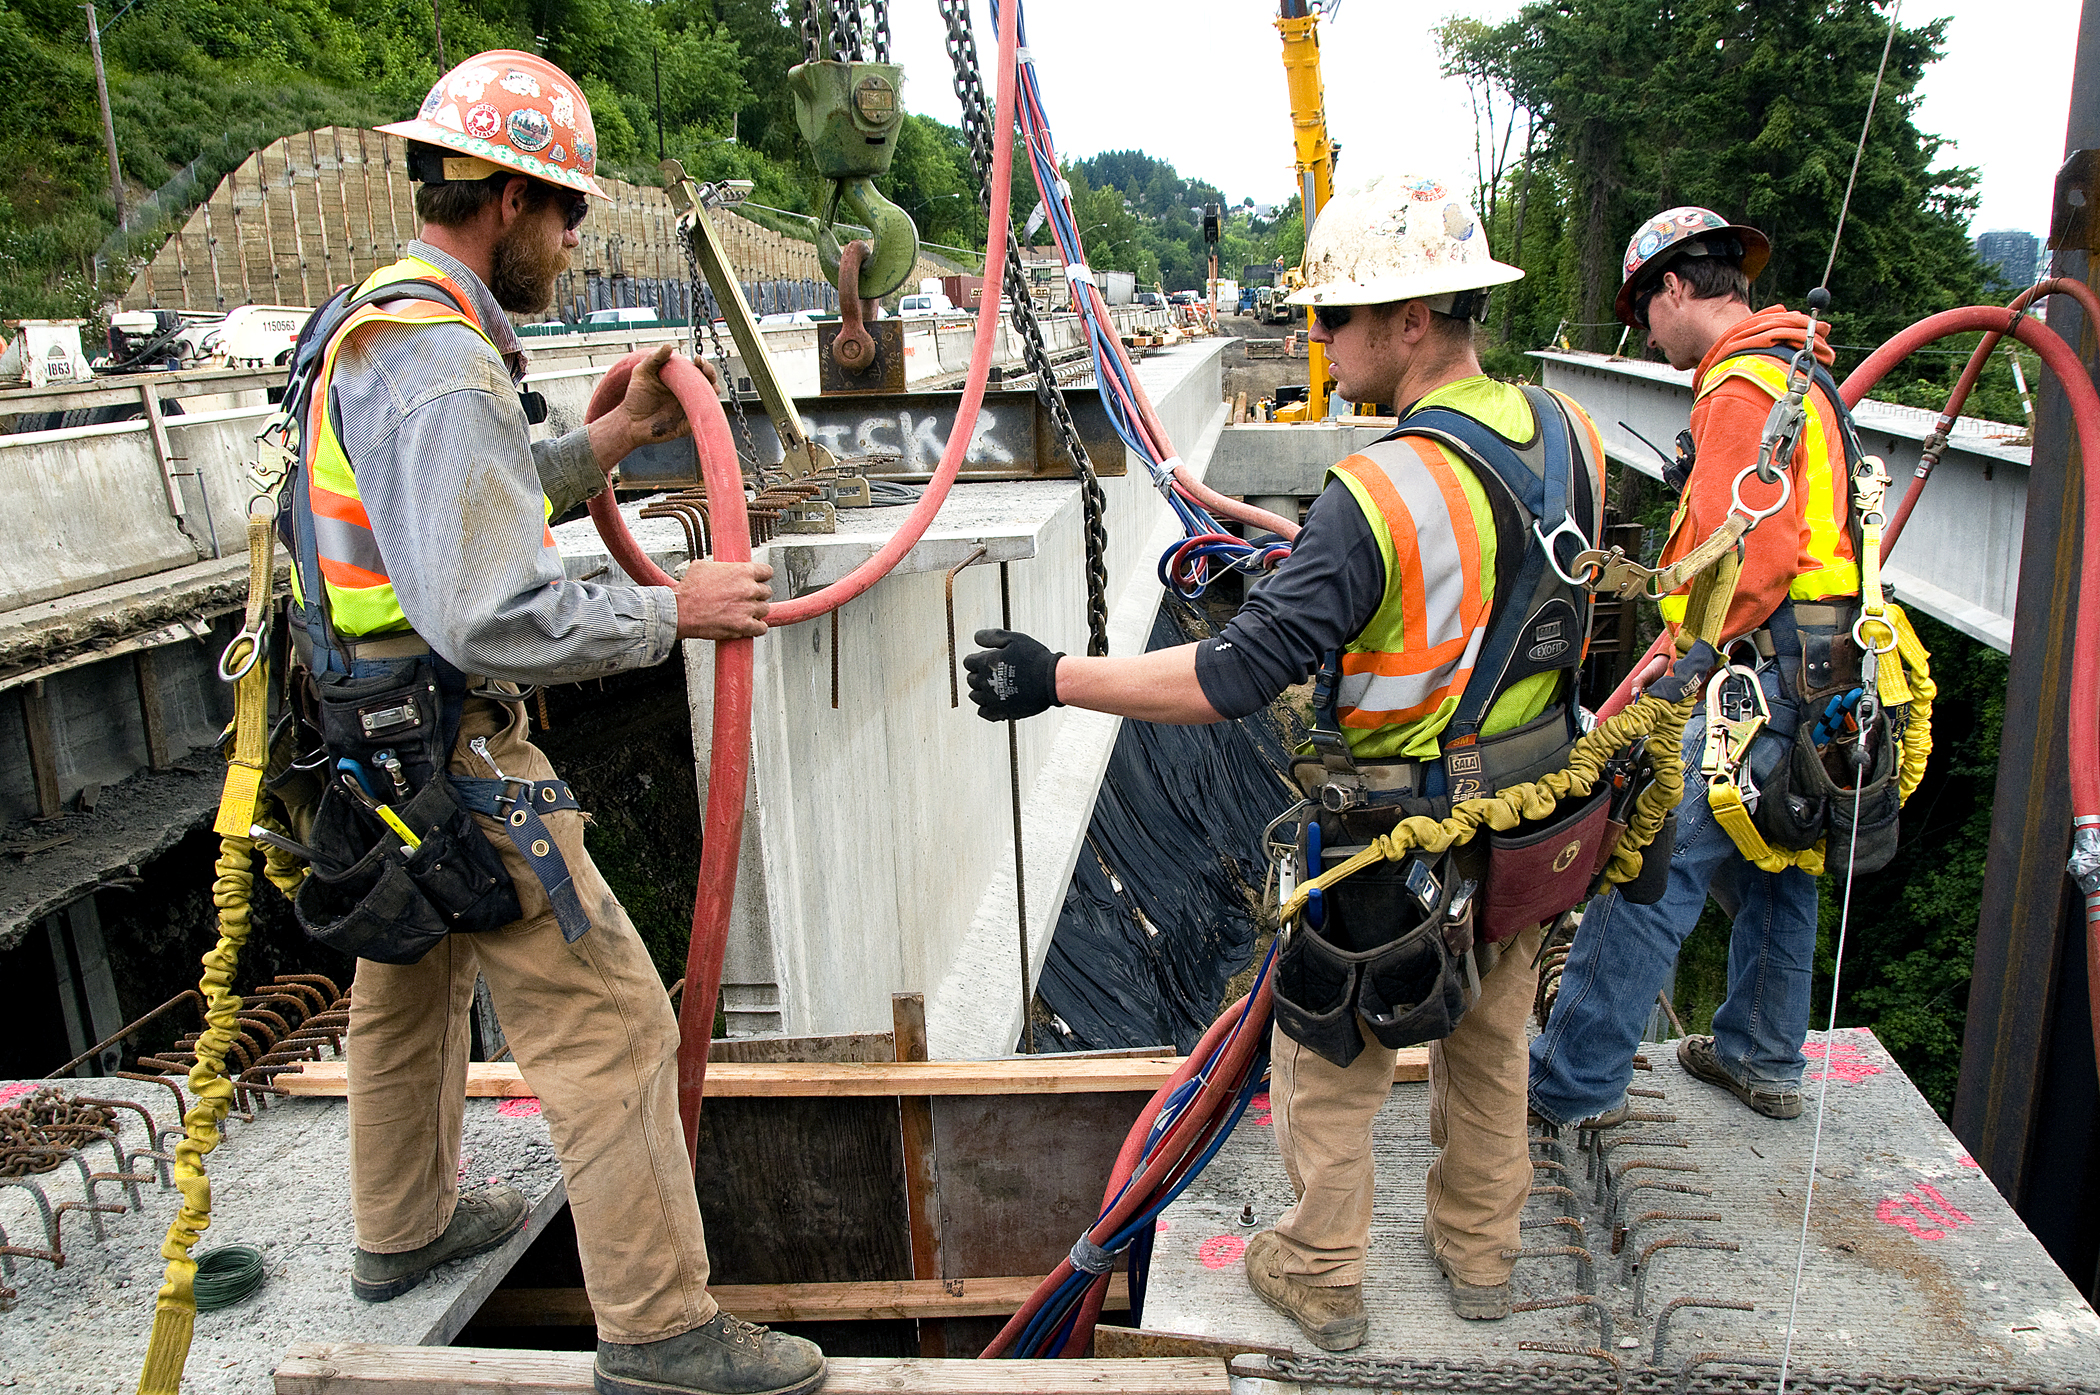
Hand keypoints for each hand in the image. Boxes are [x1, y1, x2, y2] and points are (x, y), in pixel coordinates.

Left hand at [599, 345, 717, 473]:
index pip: (696, 369)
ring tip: (709, 388)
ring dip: (713, 392)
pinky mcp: (689, 424)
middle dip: (710, 374)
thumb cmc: (636, 397)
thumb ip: (654, 358)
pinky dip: (708, 412)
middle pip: (708, 382)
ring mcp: (690, 408)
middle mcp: (687, 393)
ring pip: (710, 399)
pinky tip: (704, 405)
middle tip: (706, 370)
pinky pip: (703, 418)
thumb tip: (668, 346)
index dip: (702, 363)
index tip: (698, 360)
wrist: (631, 422)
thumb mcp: (642, 372)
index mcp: (680, 380)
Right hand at [674, 559, 772, 639]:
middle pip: (766, 592)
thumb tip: (722, 568)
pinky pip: (761, 628)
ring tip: (744, 611)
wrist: (680, 611)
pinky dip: (756, 627)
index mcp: (742, 572)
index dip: (761, 577)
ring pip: (764, 609)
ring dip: (756, 611)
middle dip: (756, 595)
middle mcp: (748, 589)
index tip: (758, 580)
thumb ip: (721, 567)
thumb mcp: (703, 567)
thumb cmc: (689, 591)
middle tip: (745, 598)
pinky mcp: (744, 626)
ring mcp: (748, 608)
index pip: (767, 572)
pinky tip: (749, 625)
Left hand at [963, 629, 1062, 721]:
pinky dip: (985, 707)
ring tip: (994, 687)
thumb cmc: (1034, 658)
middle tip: (993, 672)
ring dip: (981, 691)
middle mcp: (985, 682)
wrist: (1051, 680)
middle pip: (971, 680)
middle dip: (979, 675)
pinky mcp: (1001, 711)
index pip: (968, 662)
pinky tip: (994, 701)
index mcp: (985, 663)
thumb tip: (976, 638)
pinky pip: (983, 712)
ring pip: (975, 696)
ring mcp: (992, 698)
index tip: (987, 660)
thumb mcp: (1013, 639)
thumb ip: (991, 637)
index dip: (977, 660)